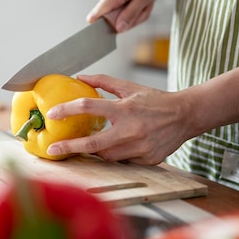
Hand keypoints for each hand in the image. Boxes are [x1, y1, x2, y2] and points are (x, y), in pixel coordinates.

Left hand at [45, 74, 194, 164]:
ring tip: (87, 145)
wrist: (186, 115)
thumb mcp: (130, 87)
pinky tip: (118, 147)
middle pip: (93, 144)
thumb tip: (80, 76)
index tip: (52, 114)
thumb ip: (104, 81)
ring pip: (107, 156)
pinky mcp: (147, 159)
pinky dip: (116, 154)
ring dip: (95, 151)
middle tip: (52, 150)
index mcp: (125, 109)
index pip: (89, 107)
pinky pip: (123, 161)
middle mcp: (131, 130)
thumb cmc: (156, 100)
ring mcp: (140, 147)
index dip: (67, 110)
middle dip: (70, 147)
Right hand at [87, 0, 177, 32]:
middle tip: (142, 8)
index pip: (94, 16)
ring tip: (141, 3)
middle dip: (130, 20)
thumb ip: (131, 14)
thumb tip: (118, 29)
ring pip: (118, 19)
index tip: (115, 29)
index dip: (102, 27)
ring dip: (134, 15)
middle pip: (112, 22)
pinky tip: (137, 2)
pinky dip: (132, 11)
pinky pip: (120, 14)